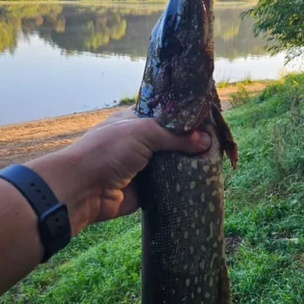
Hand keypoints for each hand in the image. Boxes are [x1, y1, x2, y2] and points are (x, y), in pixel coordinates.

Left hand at [28, 108, 210, 233]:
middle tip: (219, 143)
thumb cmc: (108, 152)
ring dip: (190, 164)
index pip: (167, 114)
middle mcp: (140, 141)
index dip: (187, 116)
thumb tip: (206, 141)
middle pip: (173, 140)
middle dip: (193, 142)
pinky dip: (183, 184)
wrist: (84, 190)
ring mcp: (144, 166)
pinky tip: (204, 181)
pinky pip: (170, 185)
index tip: (211, 118)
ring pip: (174, 162)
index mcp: (136, 120)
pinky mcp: (147, 188)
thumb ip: (174, 136)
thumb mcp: (142, 133)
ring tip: (217, 161)